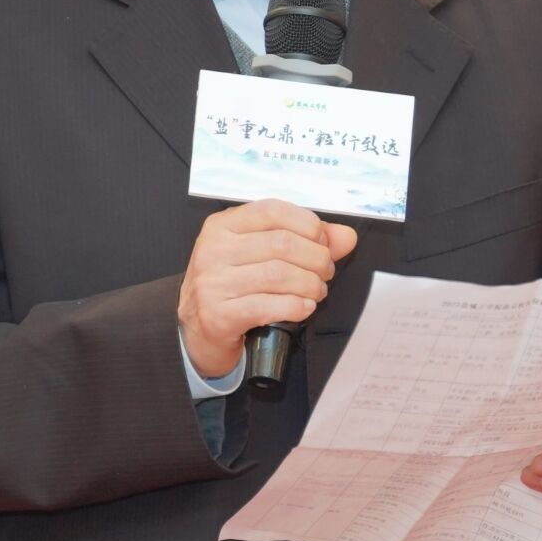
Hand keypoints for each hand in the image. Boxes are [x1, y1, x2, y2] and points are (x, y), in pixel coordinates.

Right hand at [177, 198, 357, 378]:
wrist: (195, 330)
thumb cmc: (232, 285)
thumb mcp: (260, 254)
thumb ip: (305, 240)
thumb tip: (346, 236)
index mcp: (223, 226)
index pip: (272, 211)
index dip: (308, 223)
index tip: (322, 240)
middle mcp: (214, 250)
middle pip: (282, 244)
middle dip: (316, 258)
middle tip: (326, 270)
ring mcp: (213, 283)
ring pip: (279, 275)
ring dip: (310, 284)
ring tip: (317, 290)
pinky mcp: (218, 314)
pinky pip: (269, 306)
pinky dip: (296, 306)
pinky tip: (304, 307)